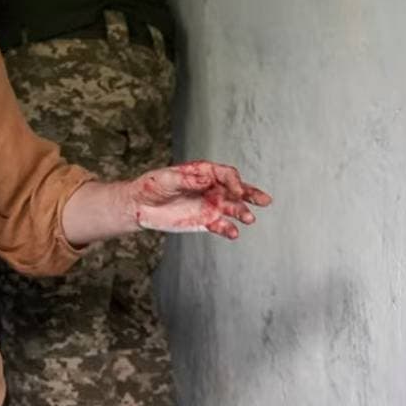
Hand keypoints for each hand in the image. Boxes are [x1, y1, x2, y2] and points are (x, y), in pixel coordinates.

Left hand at [128, 162, 270, 238]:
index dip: (233, 181)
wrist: (140, 206)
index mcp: (205, 172)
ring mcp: (211, 205)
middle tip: (265, 201)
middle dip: (251, 194)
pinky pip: (221, 225)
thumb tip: (205, 180)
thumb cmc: (153, 186)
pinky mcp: (206, 221)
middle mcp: (212, 188)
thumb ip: (187, 180)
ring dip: (242, 213)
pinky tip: (233, 233)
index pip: (227, 174)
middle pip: (237, 190)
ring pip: (233, 208)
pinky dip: (228, 229)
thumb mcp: (167, 179)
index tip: (235, 190)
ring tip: (249, 219)